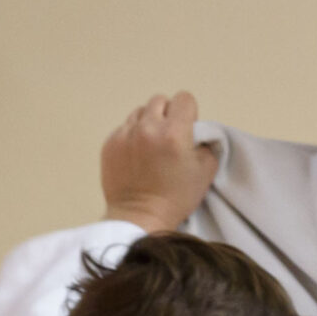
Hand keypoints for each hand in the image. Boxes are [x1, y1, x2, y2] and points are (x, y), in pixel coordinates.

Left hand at [101, 92, 217, 232]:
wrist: (139, 217)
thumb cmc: (177, 197)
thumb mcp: (206, 171)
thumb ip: (207, 143)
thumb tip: (198, 132)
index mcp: (174, 133)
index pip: (184, 98)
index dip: (189, 112)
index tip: (187, 130)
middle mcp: (148, 128)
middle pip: (160, 101)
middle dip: (168, 115)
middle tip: (169, 137)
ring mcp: (125, 134)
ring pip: (140, 112)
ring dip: (148, 123)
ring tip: (151, 145)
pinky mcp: (110, 143)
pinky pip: (124, 127)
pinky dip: (132, 136)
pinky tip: (137, 156)